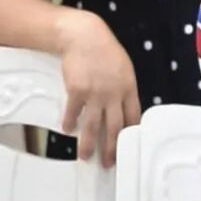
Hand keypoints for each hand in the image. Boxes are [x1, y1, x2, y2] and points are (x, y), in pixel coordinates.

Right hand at [56, 10, 140, 166]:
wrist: (84, 36)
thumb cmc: (105, 50)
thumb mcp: (124, 68)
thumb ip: (124, 89)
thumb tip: (123, 108)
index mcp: (129, 89)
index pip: (133, 118)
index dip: (130, 136)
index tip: (128, 149)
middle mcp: (114, 94)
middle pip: (114, 128)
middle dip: (111, 149)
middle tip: (107, 163)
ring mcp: (95, 93)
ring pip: (93, 125)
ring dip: (89, 144)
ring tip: (85, 157)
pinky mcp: (77, 90)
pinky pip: (74, 112)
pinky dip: (70, 123)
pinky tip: (67, 130)